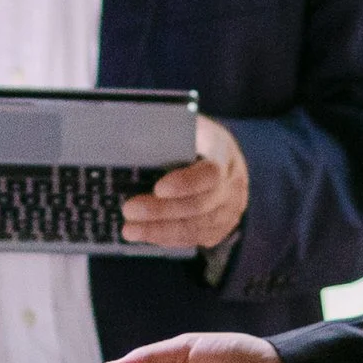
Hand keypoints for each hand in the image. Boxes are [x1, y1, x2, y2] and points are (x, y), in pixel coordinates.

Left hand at [122, 115, 248, 250]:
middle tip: (129, 210)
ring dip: (160, 230)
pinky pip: (195, 238)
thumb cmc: (195, 138)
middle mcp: (233, 184)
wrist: (224, 159)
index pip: (211, 173)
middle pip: (200, 205)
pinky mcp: (221, 227)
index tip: (158, 188)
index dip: (186, 184)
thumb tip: (135, 132)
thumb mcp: (189, 124)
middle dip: (162, 211)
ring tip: (129, 229)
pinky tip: (146, 235)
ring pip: (196, 227)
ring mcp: (230, 209)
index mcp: (224, 152)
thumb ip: (170, 129)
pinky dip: (168, 238)